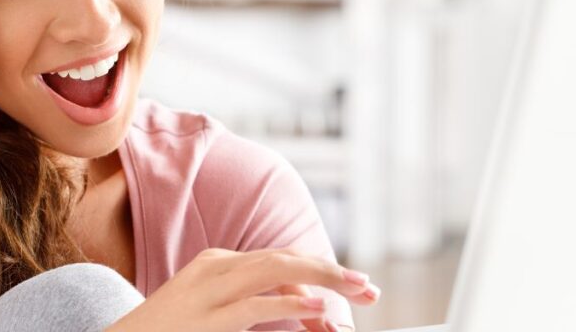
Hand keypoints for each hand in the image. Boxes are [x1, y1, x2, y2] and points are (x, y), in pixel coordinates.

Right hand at [105, 247, 379, 331]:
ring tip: (357, 291)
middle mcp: (215, 268)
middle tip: (369, 287)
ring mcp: (208, 290)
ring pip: (275, 271)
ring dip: (323, 280)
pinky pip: (255, 306)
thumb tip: (305, 304)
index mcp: (217, 263)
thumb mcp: (212, 311)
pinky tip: (319, 313)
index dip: (319, 274)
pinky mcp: (206, 318)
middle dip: (330, 270)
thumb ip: (252, 301)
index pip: (278, 260)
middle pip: (283, 259)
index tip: (351, 292)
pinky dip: (290, 306)